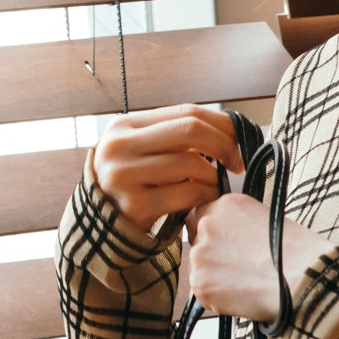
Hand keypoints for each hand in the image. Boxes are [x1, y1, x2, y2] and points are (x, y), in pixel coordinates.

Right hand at [89, 102, 243, 234]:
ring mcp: (125, 175)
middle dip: (224, 144)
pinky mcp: (136, 206)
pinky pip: (188, 192)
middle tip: (237, 162)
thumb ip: (173, 136)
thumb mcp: (141, 151)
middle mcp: (120, 146)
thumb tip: (228, 128)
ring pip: (191, 162)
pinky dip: (207, 194)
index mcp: (124, 125)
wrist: (99, 226)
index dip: (220, 123)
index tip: (238, 139)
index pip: (186, 111)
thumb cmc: (132, 185)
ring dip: (215, 175)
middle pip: (190, 130)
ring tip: (216, 184)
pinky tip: (207, 199)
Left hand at [186, 187, 333, 323]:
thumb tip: (231, 239)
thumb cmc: (298, 252)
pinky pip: (203, 292)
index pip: (202, 215)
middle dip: (213, 255)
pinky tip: (242, 295)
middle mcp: (208, 224)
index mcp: (226, 204)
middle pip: (196, 241)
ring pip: (199, 268)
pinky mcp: (200, 282)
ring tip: (245, 283)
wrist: (303, 277)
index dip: (215, 234)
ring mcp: (200, 253)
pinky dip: (218, 298)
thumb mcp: (267, 220)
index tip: (226, 245)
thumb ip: (239, 224)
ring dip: (215, 276)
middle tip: (239, 268)